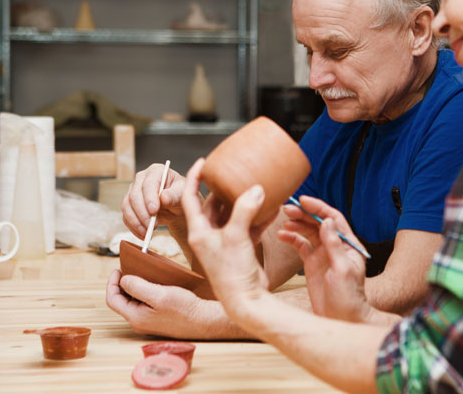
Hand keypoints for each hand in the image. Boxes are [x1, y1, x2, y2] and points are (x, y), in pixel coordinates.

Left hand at [106, 269, 210, 338]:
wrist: (204, 321)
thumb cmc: (184, 309)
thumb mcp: (159, 294)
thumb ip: (138, 287)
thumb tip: (123, 280)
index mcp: (135, 317)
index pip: (113, 299)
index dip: (112, 283)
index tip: (119, 268)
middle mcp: (139, 322)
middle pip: (121, 300)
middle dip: (123, 283)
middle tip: (131, 268)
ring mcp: (148, 321)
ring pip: (133, 301)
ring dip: (135, 286)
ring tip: (143, 273)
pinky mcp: (157, 318)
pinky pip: (144, 303)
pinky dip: (145, 291)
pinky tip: (154, 283)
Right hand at [122, 164, 191, 255]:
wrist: (177, 206)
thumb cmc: (181, 196)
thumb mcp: (183, 194)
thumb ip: (174, 195)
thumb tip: (163, 197)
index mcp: (156, 171)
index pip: (148, 183)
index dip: (149, 197)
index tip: (154, 210)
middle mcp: (141, 179)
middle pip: (134, 195)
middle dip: (142, 213)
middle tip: (152, 226)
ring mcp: (133, 191)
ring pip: (127, 206)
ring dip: (136, 222)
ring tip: (148, 233)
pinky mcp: (129, 204)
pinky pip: (126, 216)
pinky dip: (133, 227)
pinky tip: (143, 235)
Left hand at [180, 158, 269, 312]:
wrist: (246, 301)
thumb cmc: (232, 273)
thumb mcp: (236, 236)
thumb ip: (244, 210)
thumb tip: (256, 189)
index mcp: (199, 232)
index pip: (190, 198)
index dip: (195, 178)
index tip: (202, 162)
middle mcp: (209, 236)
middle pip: (214, 205)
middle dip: (225, 189)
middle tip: (236, 173)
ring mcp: (225, 242)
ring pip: (233, 214)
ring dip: (245, 202)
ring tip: (256, 186)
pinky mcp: (241, 249)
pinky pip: (248, 226)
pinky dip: (259, 217)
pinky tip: (272, 207)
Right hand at [279, 196, 370, 321]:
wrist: (343, 318)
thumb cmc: (348, 297)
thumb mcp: (342, 270)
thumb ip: (334, 245)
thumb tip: (326, 221)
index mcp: (348, 244)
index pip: (333, 218)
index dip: (318, 208)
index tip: (303, 201)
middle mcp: (335, 246)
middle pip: (318, 222)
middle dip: (303, 214)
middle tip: (286, 209)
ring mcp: (322, 254)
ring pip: (308, 232)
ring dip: (296, 224)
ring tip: (282, 221)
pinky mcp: (311, 263)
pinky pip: (300, 245)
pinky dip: (291, 239)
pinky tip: (281, 235)